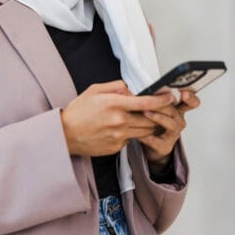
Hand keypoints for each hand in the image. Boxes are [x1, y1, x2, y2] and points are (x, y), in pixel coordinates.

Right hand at [60, 80, 174, 156]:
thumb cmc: (78, 111)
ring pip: (144, 131)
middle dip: (156, 114)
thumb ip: (117, 87)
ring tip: (139, 118)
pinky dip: (131, 133)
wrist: (65, 134)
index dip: (161, 100)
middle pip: (150, 119)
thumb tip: (132, 90)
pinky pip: (131, 139)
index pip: (146, 102)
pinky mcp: (116, 147)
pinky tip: (120, 129)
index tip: (170, 97)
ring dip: (146, 124)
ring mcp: (119, 136)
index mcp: (114, 104)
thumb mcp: (95, 90)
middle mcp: (119, 121)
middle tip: (156, 109)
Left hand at [138, 90, 200, 169]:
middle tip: (153, 98)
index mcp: (177, 108)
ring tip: (146, 112)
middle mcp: (178, 120)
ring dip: (158, 117)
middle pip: (176, 110)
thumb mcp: (150, 105)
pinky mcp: (165, 145)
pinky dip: (147, 136)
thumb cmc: (153, 122)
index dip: (190, 97)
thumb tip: (126, 85)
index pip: (191, 102)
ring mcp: (173, 133)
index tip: (184, 93)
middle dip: (164, 104)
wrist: (151, 144)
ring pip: (170, 124)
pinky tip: (139, 133)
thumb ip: (144, 95)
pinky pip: (157, 140)